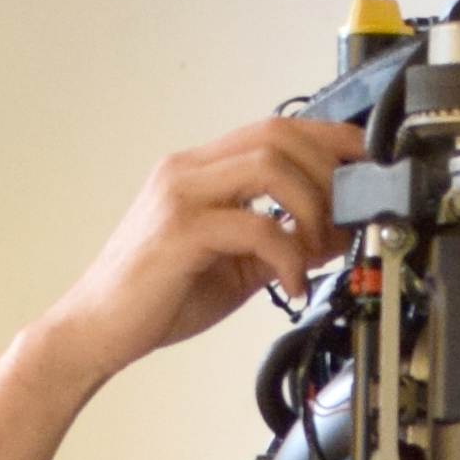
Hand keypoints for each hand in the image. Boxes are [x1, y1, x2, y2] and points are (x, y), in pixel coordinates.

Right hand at [27, 116, 367, 389]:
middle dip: (327, 170)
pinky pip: (256, 226)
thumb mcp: (235, 266)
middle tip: (346, 215)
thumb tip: (336, 234)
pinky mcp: (180, 231)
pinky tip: (291, 283)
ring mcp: (180, 196)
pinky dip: (288, 254)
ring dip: (311, 205)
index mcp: (199, 171)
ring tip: (317, 249)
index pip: (275, 129)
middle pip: (278, 134)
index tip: (364, 162)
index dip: (327, 138)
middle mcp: (187, 171)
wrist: (94, 331)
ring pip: (270, 165)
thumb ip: (281, 243)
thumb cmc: (154, 297)